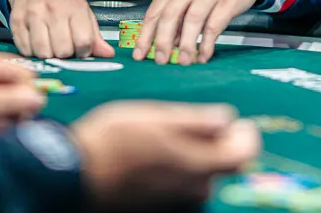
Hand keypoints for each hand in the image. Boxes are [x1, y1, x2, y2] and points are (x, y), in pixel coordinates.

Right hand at [7, 0, 114, 59]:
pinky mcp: (17, 21)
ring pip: (42, 52)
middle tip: (64, 47)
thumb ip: (94, 36)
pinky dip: (31, 52)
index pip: (83, 41)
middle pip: (62, 50)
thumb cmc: (61, 1)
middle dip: (65, 55)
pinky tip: (36, 43)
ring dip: (47, 55)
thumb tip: (108, 54)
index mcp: (75, 8)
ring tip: (50, 46)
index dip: (83, 52)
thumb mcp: (82, 13)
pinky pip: (25, 49)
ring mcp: (33, 15)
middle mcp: (54, 10)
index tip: (80, 49)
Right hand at [72, 102, 260, 210]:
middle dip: (216, 144)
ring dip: (194, 157)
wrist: (75, 174)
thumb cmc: (112, 140)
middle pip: (223, 165)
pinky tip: (154, 157)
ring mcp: (177, 202)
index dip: (246, 135)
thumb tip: (228, 119)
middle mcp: (193, 189)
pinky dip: (177, 171)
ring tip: (163, 138)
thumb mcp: (154, 116)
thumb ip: (196, 121)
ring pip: (201, 176)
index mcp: (197, 163)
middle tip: (192, 124)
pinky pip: (182, 188)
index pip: (245, 154)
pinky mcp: (162, 208)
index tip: (236, 123)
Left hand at [134, 0, 267, 65]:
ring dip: (186, 43)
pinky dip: (207, 42)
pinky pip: (215, 24)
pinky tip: (204, 55)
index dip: (145, 34)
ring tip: (183, 61)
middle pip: (170, 14)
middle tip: (160, 60)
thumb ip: (179, 15)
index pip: (155, 11)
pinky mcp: (228, 1)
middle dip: (162, 40)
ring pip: (192, 19)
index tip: (139, 54)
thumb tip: (168, 42)